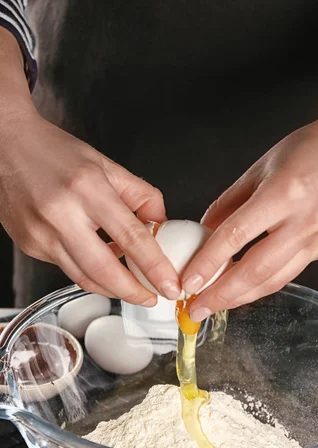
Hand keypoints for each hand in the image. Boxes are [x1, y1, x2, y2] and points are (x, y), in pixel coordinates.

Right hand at [0, 112, 180, 303]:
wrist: (5, 146)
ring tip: (132, 287)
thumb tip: (160, 223)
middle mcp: (61, 214)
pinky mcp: (31, 245)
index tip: (169, 285)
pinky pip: (67, 269)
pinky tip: (103, 265)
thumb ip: (139, 194)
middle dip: (133, 293)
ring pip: (84, 277)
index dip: (155, 267)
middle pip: (104, 270)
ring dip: (113, 289)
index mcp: (86, 188)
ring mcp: (41, 234)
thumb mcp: (105, 163)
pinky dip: (90, 273)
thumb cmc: (53, 151)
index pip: (130, 236)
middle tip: (152, 298)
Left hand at [182, 106, 317, 320]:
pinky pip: (290, 272)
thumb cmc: (311, 149)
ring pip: (275, 280)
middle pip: (256, 270)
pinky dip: (264, 284)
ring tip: (216, 305)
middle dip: (222, 295)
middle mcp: (305, 221)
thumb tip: (204, 232)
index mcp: (284, 193)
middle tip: (198, 308)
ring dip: (242, 297)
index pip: (236, 236)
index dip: (208, 262)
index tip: (189, 281)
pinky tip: (245, 288)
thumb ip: (229, 203)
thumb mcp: (260, 167)